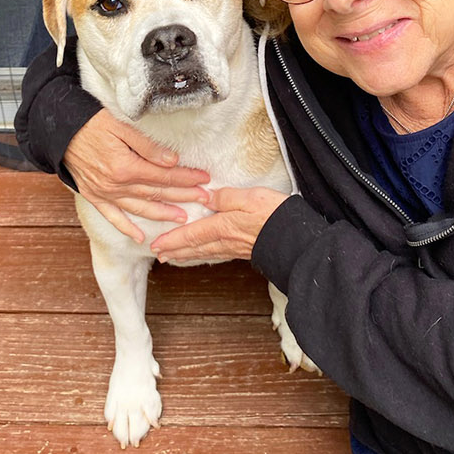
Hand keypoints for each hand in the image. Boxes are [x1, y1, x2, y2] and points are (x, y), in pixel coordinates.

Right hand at [64, 110, 210, 242]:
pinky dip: (127, 228)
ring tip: (182, 218)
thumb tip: (172, 161)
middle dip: (183, 195)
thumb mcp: (121, 126)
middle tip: (203, 199)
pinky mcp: (94, 196)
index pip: (164, 174)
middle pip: (157, 192)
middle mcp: (116, 184)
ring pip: (140, 207)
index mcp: (125, 166)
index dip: (186, 177)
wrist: (58, 130)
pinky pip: (113, 217)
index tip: (203, 179)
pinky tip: (140, 237)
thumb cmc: (90, 122)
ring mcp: (104, 193)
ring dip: (163, 214)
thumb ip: (148, 146)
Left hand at [150, 187, 288, 262]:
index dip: (172, 239)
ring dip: (186, 255)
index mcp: (222, 226)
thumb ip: (226, 196)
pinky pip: (216, 254)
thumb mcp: (249, 197)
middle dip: (174, 250)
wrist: (296, 238)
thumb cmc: (275, 215)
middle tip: (158, 254)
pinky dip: (203, 255)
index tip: (156, 244)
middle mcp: (225, 240)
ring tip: (173, 257)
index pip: (191, 234)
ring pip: (204, 253)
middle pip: (193, 247)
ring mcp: (234, 248)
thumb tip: (207, 196)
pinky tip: (203, 255)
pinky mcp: (244, 250)